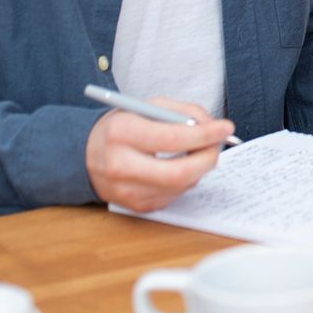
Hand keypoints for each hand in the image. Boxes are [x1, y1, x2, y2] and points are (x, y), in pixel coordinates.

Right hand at [84, 98, 233, 213]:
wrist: (86, 155)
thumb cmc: (122, 126)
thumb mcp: (147, 106)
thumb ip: (182, 111)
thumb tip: (212, 126)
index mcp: (122, 133)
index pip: (172, 138)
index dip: (204, 134)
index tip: (226, 127)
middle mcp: (121, 166)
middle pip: (179, 172)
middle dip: (208, 158)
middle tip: (219, 144)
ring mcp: (127, 191)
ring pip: (181, 185)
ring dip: (200, 167)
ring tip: (198, 150)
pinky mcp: (135, 206)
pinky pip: (175, 195)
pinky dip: (186, 179)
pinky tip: (180, 165)